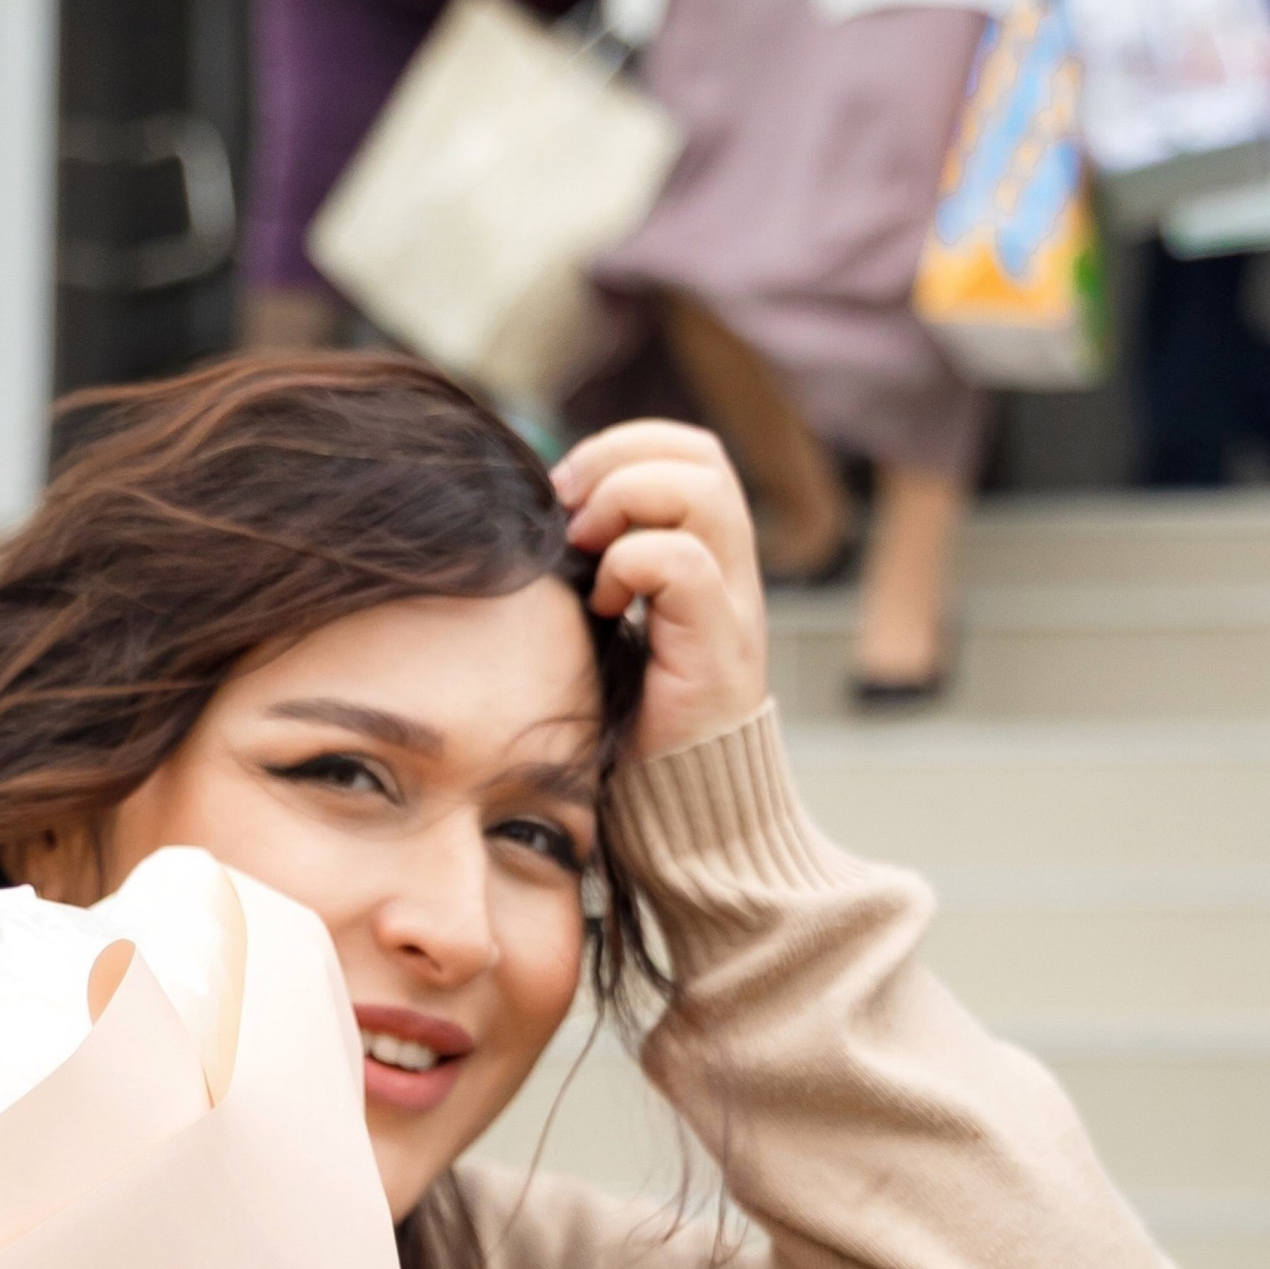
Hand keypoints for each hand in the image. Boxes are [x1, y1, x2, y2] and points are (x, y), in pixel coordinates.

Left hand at [548, 421, 769, 757]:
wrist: (680, 821)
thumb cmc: (627, 731)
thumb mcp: (605, 633)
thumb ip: (592, 572)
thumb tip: (536, 521)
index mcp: (709, 559)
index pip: (690, 451)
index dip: (624, 447)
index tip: (564, 493)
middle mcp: (732, 574)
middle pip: (701, 454)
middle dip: (618, 461)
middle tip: (568, 511)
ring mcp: (733, 609)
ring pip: (701, 492)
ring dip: (626, 505)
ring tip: (589, 555)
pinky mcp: (718, 651)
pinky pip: (682, 565)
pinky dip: (630, 567)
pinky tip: (606, 609)